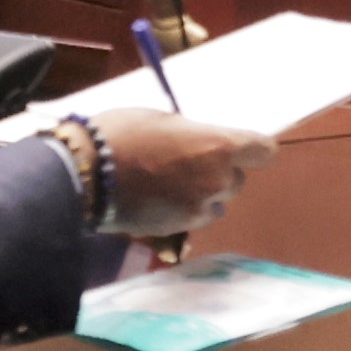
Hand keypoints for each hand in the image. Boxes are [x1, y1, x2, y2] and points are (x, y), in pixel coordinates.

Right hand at [78, 102, 266, 229]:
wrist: (86, 172)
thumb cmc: (124, 132)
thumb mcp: (165, 120)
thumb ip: (194, 136)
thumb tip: (203, 145)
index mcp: (218, 146)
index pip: (263, 151)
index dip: (253, 149)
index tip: (242, 147)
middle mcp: (217, 181)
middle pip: (237, 179)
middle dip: (219, 172)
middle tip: (189, 163)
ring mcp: (198, 209)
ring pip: (216, 204)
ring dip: (203, 195)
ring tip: (171, 184)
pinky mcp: (178, 229)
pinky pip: (193, 218)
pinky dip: (183, 210)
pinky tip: (158, 199)